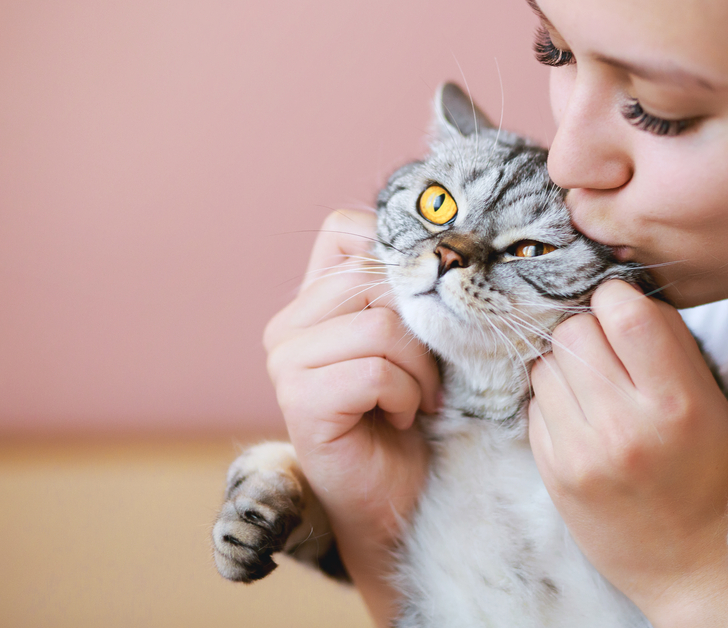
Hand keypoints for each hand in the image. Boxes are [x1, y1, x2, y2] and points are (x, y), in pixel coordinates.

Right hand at [264, 210, 438, 625]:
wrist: (393, 497)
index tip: (426, 306)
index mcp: (311, 300)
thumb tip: (440, 244)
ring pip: (379, 326)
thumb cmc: (408, 413)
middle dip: (421, 329)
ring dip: (419, 369)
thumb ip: (403, 294)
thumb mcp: (412, 341)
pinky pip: (375, 371)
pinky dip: (406, 396)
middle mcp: (288, 325)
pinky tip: (402, 418)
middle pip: (372, 279)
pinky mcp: (299, 401)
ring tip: (417, 398)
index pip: (344, 230)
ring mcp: (287, 362)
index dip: (396, 257)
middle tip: (431, 373)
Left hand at [528, 279, 727, 622]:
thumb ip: (667, 341)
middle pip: (573, 332)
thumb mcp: (709, 401)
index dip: (615, 296)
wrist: (693, 563)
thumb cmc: (708, 471)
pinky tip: (583, 421)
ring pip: (545, 364)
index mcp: (677, 403)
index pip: (625, 313)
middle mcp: (626, 427)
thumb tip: (617, 291)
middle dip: (585, 329)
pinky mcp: (554, 475)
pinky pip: (534, 406)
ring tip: (595, 390)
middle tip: (606, 351)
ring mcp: (583, 453)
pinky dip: (553, 402)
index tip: (619, 305)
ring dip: (564, 365)